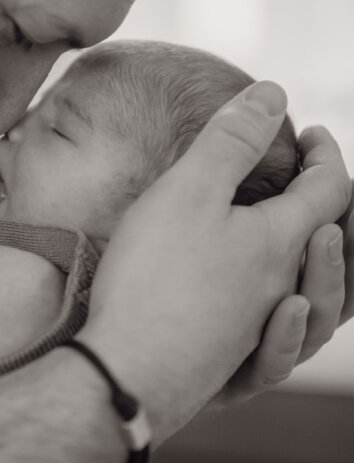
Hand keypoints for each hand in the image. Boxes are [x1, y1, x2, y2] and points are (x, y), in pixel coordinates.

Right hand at [79, 82, 350, 444]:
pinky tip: (276, 305)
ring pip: (319, 301)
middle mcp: (283, 290)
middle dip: (333, 205)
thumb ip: (233, 140)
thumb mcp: (191, 191)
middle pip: (335, 247)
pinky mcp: (231, 362)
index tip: (310, 132)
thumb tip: (275, 94)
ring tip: (315, 239)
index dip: (327, 154)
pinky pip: (285, 344)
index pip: (331, 189)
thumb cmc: (157, 278)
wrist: (129, 369)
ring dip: (326, 263)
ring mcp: (259, 332)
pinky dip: (294, 318)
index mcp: (281, 242)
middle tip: (313, 179)